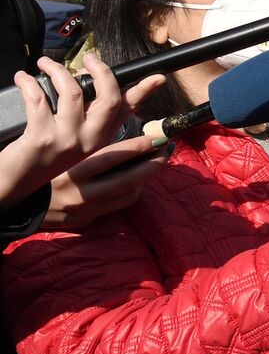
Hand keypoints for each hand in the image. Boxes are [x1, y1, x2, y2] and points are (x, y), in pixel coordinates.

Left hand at [0, 55, 163, 205]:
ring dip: (57, 70)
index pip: (126, 110)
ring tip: (45, 63)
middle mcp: (89, 140)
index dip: (143, 91)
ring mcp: (68, 139)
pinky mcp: (42, 137)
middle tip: (89, 59)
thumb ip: (87, 117)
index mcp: (100, 138)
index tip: (158, 78)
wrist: (15, 184)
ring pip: (73, 91)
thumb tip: (87, 80)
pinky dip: (29, 83)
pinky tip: (22, 78)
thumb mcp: (73, 142)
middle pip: (108, 97)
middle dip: (100, 71)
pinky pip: (38, 98)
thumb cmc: (41, 159)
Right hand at [42, 134, 168, 229]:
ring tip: (156, 162)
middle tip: (167, 150)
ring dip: (146, 178)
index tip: (157, 137)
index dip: (138, 147)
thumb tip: (121, 132)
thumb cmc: (39, 173)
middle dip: (153, 164)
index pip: (112, 158)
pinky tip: (137, 181)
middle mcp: (80, 194)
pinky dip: (131, 192)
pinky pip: (117, 206)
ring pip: (128, 195)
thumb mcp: (61, 157)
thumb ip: (88, 149)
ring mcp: (85, 211)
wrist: (16, 206)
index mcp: (71, 173)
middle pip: (128, 180)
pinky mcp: (87, 221)